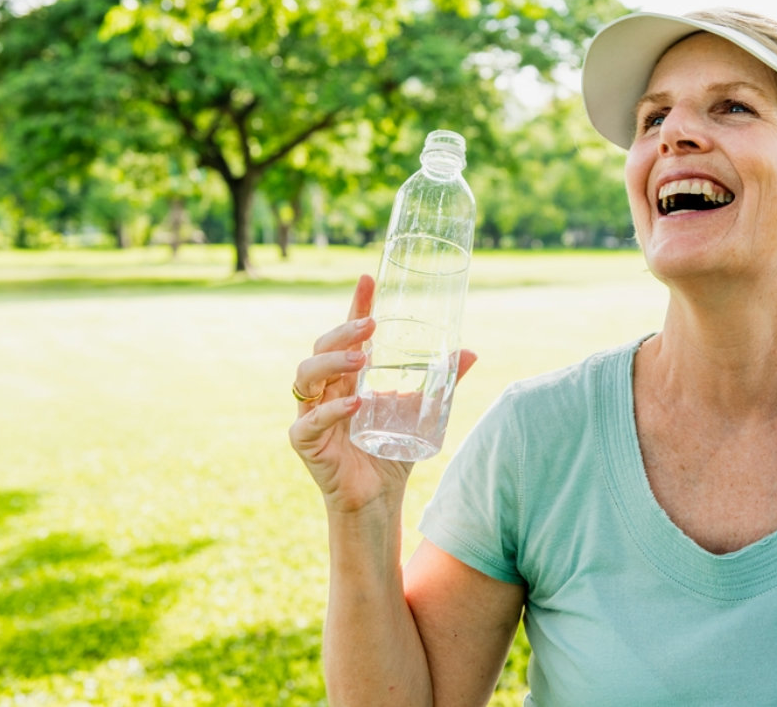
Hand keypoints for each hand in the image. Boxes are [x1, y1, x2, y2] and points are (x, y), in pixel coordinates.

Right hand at [288, 275, 476, 515]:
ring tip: (362, 359)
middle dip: (342, 331)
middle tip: (371, 326)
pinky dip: (332, 410)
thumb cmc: (390, 451)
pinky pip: (310, 420)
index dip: (355, 305)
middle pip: (320, 347)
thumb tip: (470, 352)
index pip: (346, 333)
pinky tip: (355, 403)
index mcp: (347, 376)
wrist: (377, 499)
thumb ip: (441, 383)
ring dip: (332, 362)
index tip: (368, 278)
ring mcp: (310, 413)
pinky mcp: (305, 441)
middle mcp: (325, 389)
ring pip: (306, 375)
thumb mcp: (420, 411)